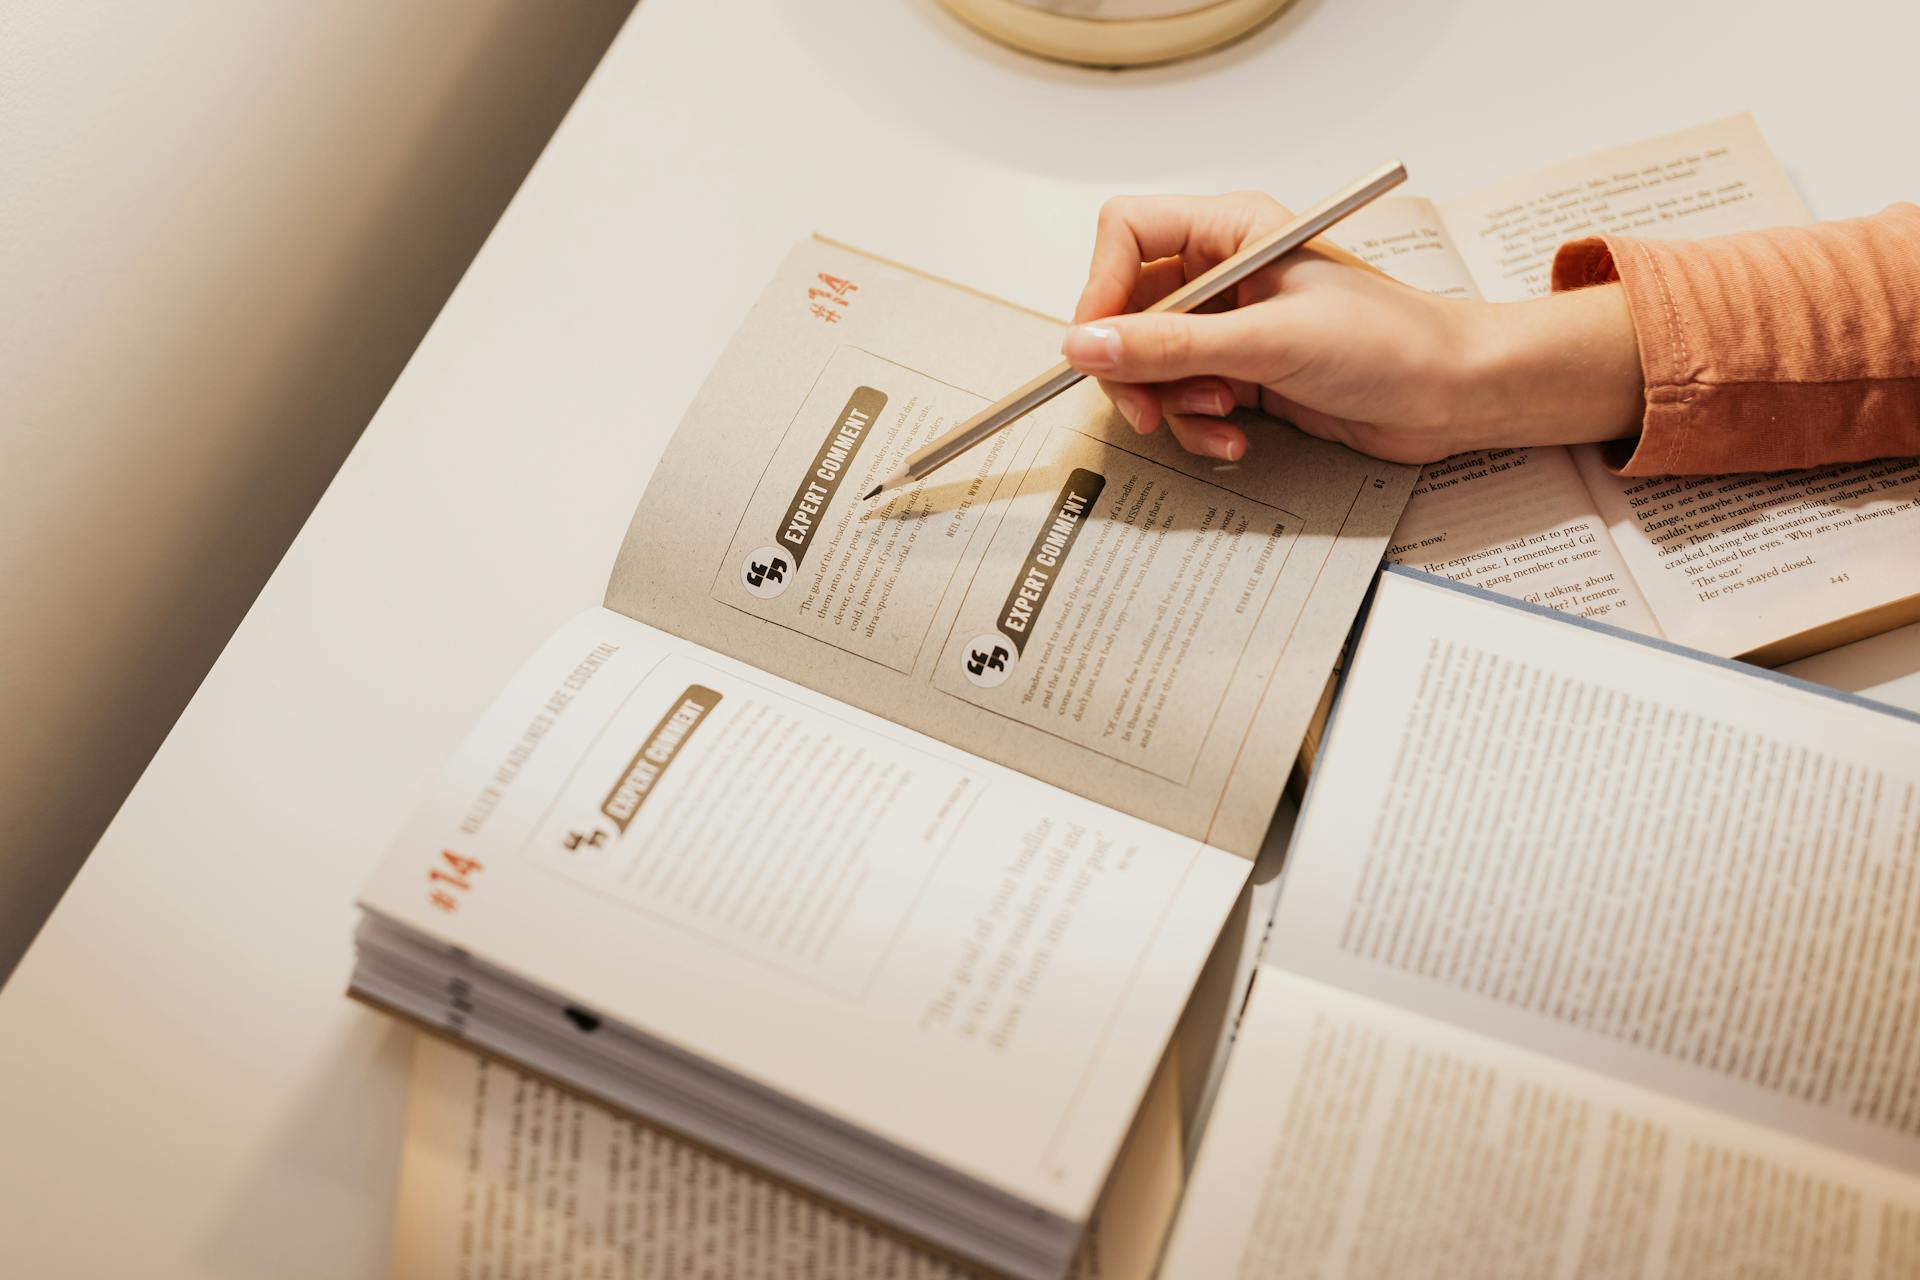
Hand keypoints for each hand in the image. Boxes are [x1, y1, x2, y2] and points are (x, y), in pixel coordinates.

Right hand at [1064, 191, 1643, 463]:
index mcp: (1233, 232)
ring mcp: (1234, 326)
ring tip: (1218, 415)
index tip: (1099, 344)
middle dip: (1134, 365)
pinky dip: (1199, 426)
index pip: (1127, 235)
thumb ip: (1171, 346)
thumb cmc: (1393, 344)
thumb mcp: (1269, 342)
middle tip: (1148, 405)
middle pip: (1128, 310)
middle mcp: (1226, 273)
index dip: (1102, 288)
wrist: (1454, 395)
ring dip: (1171, 402)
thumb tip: (1089, 344)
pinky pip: (1185, 400)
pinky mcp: (1245, 374)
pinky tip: (1235, 436)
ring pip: (1151, 363)